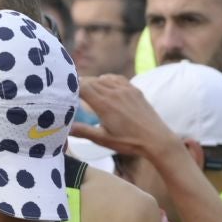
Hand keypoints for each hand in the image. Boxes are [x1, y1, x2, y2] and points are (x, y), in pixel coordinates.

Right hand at [70, 75, 185, 163]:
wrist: (157, 140)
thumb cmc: (130, 142)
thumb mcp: (103, 139)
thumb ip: (83, 131)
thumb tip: (65, 127)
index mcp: (103, 103)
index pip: (80, 86)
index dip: (70, 87)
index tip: (64, 93)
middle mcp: (113, 91)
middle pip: (90, 81)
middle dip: (79, 86)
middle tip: (72, 94)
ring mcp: (125, 89)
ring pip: (102, 79)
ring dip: (93, 83)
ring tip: (88, 93)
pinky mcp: (134, 90)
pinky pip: (116, 79)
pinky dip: (107, 81)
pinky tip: (106, 88)